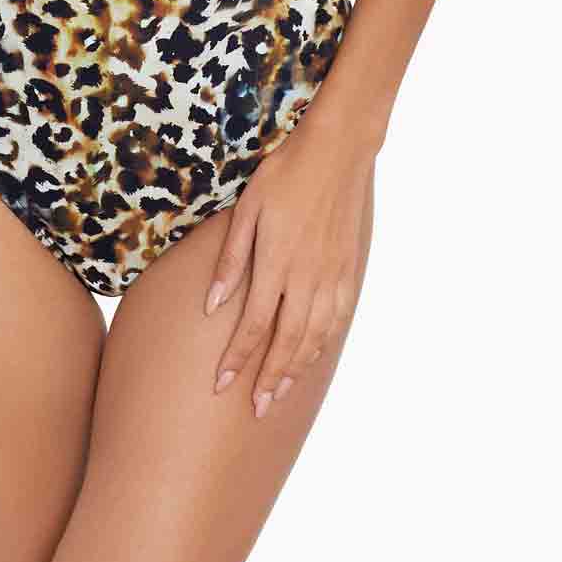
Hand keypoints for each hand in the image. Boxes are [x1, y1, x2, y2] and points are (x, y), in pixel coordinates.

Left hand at [205, 116, 375, 417]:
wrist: (337, 151)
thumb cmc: (284, 174)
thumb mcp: (247, 210)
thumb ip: (231, 260)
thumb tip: (213, 305)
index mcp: (276, 264)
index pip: (252, 327)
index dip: (237, 361)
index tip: (222, 387)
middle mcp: (306, 278)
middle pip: (286, 343)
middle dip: (268, 379)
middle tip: (255, 409)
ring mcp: (331, 276)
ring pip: (314, 337)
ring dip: (296, 369)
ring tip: (279, 393)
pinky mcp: (348, 270)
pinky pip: (336, 319)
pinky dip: (322, 344)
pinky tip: (312, 356)